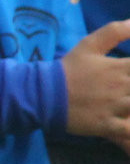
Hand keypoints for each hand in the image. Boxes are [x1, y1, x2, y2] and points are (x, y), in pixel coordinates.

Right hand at [65, 20, 129, 150]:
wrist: (42, 94)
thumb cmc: (68, 69)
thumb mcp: (89, 45)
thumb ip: (115, 32)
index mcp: (120, 68)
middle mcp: (121, 87)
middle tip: (125, 87)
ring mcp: (115, 108)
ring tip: (125, 104)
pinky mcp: (107, 126)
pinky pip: (129, 131)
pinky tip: (126, 123)